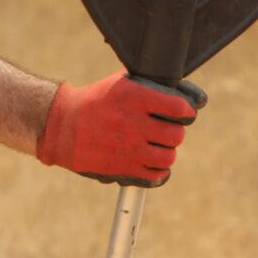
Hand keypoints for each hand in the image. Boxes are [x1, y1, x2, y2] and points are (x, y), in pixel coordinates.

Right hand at [36, 71, 206, 186]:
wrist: (61, 127)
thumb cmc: (97, 102)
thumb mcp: (122, 83)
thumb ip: (155, 87)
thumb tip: (195, 100)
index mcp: (135, 95)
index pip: (181, 107)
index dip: (186, 111)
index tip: (181, 112)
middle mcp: (133, 121)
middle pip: (177, 134)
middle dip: (173, 132)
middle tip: (161, 129)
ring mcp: (128, 147)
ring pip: (169, 156)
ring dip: (164, 151)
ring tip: (153, 145)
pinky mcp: (122, 167)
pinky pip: (157, 174)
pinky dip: (157, 170)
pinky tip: (147, 160)